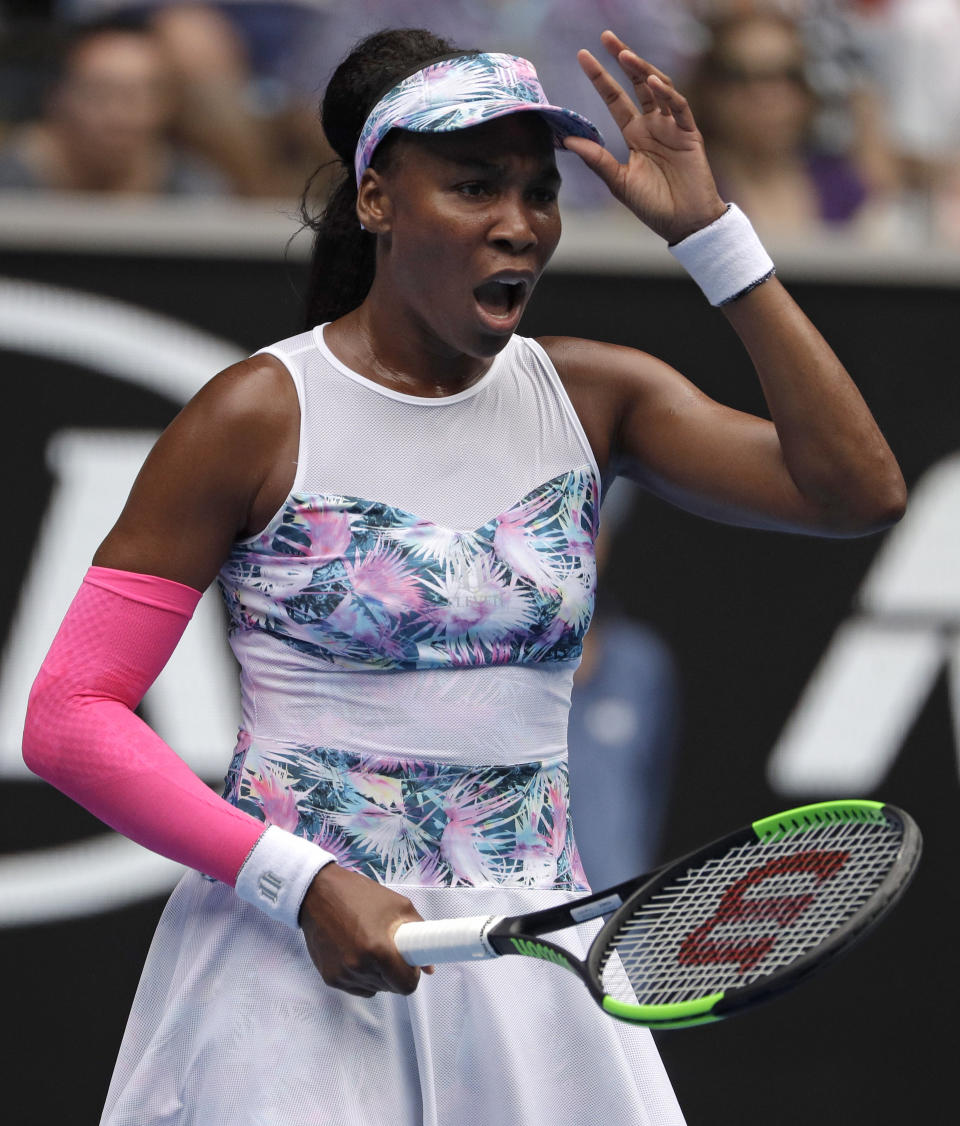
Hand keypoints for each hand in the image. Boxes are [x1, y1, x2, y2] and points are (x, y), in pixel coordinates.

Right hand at [299, 864, 434, 996]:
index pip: (406, 986)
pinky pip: (356, 987)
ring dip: (378, 975)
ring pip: (373, 989)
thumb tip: (429, 965)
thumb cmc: (359, 895)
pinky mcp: (329, 977)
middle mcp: (359, 967)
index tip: (410, 962)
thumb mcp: (397, 905)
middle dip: (395, 972)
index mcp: (378, 950)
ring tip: (371, 948)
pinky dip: (362, 976)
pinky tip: (357, 953)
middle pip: (390, 988)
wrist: (318, 893)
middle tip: (391, 950)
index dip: (412, 975)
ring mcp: (342, 975)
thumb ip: (419, 932)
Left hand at [564, 29, 725, 243]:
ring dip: (643, 70)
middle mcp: (653, 125)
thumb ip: (597, 159)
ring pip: (659, 89)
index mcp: (635, 134)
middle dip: (623, 59)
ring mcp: (673, 127)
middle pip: (637, 84)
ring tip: (625, 56)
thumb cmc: (654, 206)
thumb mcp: (619, 182)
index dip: (600, 78)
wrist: (684, 224)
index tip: (583, 56)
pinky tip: (652, 82)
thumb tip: (568, 139)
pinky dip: (666, 95)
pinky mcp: (690, 134)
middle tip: (605, 37)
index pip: (615, 99)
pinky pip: (679, 108)